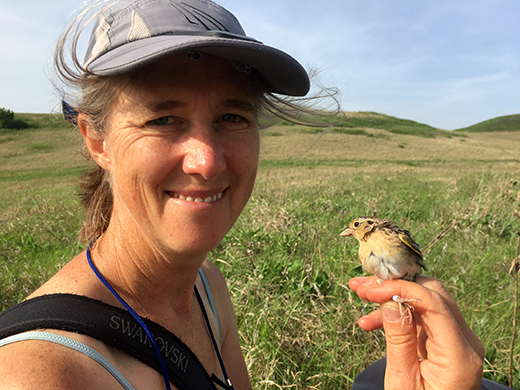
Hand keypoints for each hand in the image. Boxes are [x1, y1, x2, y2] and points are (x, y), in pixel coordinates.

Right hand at [349, 276, 483, 389]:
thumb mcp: (403, 381)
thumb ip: (399, 340)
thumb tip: (389, 301)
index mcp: (459, 355)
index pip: (434, 304)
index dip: (401, 289)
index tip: (371, 290)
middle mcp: (465, 342)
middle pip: (433, 295)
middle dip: (395, 286)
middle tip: (362, 287)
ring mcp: (457, 341)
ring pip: (426, 301)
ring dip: (392, 297)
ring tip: (360, 295)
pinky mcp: (446, 342)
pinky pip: (422, 318)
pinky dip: (398, 314)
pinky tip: (370, 322)